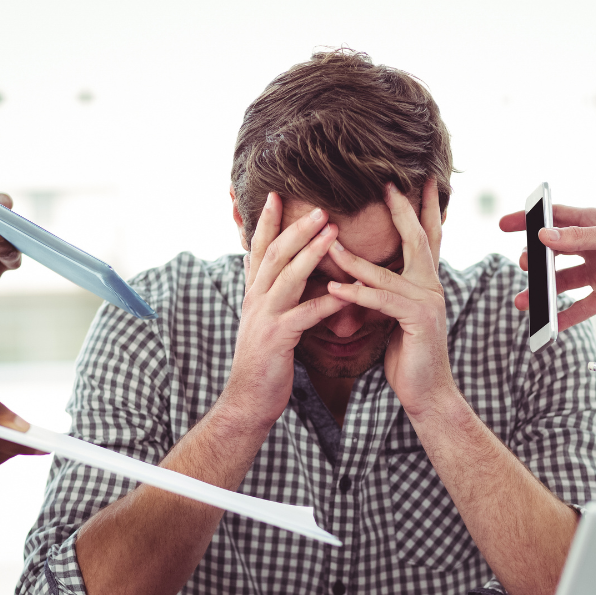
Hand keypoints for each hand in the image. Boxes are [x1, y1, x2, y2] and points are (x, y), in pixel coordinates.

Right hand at [225, 193, 345, 427]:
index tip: (277, 194)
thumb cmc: (263, 361)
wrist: (247, 400)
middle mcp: (255, 300)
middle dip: (296, 228)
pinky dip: (328, 301)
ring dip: (311, 252)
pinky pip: (305, 315)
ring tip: (333, 232)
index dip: (267, 222)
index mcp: (254, 294)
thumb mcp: (261, 321)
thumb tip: (265, 269)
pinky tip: (348, 292)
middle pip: (275, 255)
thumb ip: (266, 294)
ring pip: (288, 277)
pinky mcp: (277, 339)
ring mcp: (264, 318)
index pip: (259, 249)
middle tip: (320, 206)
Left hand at [325, 179, 455, 418]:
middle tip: (388, 183)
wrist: (427, 393)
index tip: (416, 181)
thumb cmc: (407, 356)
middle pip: (418, 239)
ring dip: (354, 258)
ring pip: (386, 272)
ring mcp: (428, 302)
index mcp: (426, 283)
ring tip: (328, 242)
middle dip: (402, 210)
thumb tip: (363, 275)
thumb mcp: (394, 317)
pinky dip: (356, 294)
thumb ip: (385, 293)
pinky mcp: (417, 321)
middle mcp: (431, 287)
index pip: (425, 238)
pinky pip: (381, 301)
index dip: (421, 209)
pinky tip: (334, 288)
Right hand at [498, 204, 595, 330]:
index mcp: (594, 224)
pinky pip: (580, 308)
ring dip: (542, 293)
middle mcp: (593, 248)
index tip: (504, 225)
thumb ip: (578, 238)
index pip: (554, 220)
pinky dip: (564, 318)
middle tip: (523, 266)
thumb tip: (543, 237)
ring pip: (562, 284)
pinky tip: (548, 326)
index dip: (528, 221)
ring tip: (523, 302)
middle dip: (534, 261)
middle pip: (553, 254)